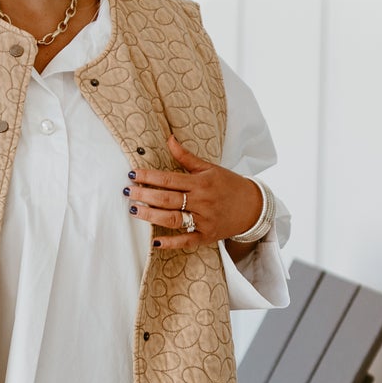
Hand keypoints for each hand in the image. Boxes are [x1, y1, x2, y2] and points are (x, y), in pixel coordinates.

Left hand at [125, 133, 264, 253]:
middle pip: (167, 199)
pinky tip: (155, 240)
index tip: (133, 174)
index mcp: (201, 183)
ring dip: (151, 215)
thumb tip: (169, 139)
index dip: (149, 176)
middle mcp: (201, 202)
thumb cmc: (229, 185)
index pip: (169, 179)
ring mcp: (204, 221)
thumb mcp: (210, 168)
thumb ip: (186, 157)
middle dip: (145, 195)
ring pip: (172, 219)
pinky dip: (170, 242)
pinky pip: (186, 241)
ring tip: (134, 210)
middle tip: (128, 192)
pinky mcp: (206, 236)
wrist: (253, 207)